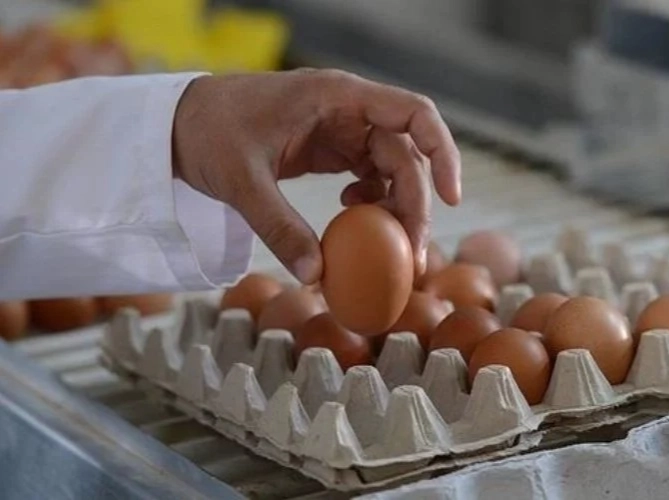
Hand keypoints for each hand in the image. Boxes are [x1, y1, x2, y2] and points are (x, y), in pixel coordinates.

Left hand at [172, 69, 461, 283]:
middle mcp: (347, 110)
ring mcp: (340, 129)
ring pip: (392, 169)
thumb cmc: (208, 132)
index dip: (443, 152)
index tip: (452, 198)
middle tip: (413, 256)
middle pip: (407, 154)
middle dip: (416, 204)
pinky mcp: (329, 149)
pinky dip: (370, 203)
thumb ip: (278, 226)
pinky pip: (367, 176)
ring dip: (396, 208)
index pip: (414, 113)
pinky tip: (351, 217)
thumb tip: (316, 276)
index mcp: (336, 97)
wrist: (179, 124)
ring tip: (387, 247)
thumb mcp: (241, 180)